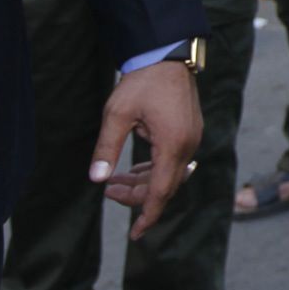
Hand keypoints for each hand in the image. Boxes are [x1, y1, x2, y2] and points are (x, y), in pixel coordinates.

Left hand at [90, 59, 204, 240]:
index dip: (147, 215)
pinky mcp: (190, 131)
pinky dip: (154, 170)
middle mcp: (188, 145)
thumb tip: (96, 179)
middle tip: (108, 191)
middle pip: (165, 186)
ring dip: (144, 182)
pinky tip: (135, 167)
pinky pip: (173, 162)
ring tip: (115, 181)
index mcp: (172, 144)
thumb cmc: (142, 81)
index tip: (135, 235)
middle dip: (137, 196)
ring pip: (169, 175)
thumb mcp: (117, 113)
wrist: (167, 54)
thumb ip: (107, 148)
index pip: (160, 191)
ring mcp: (192, 138)